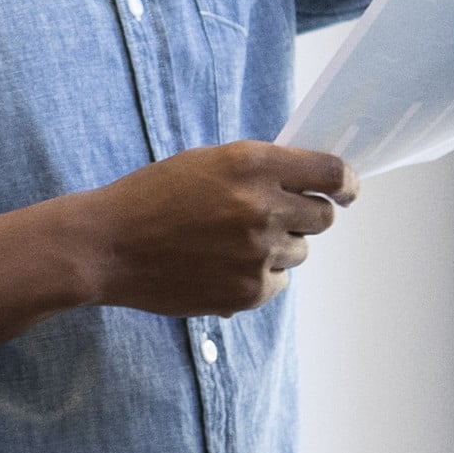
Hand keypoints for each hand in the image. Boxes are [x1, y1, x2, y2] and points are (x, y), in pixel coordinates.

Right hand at [59, 141, 351, 316]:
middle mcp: (262, 207)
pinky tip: (220, 265)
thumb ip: (259, 169)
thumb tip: (307, 182)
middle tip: (274, 217)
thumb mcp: (207, 162)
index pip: (332, 173)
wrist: (108, 245)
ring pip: (299, 252)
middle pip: (323, 217)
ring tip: (230, 243)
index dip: (345, 183)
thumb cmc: (151, 197)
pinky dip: (258, 275)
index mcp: (253, 165)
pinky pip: (278, 282)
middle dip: (306, 215)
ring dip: (277, 247)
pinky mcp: (248, 291)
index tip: (345, 191)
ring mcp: (258, 253)